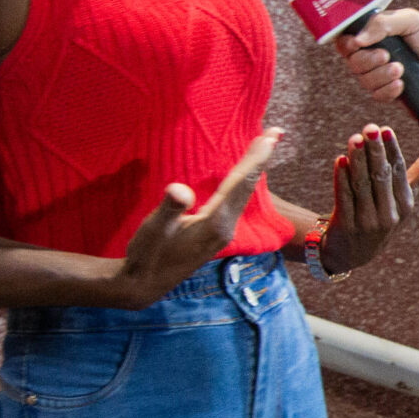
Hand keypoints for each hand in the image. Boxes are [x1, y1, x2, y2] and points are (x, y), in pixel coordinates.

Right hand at [115, 128, 280, 306]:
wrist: (143, 285)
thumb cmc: (146, 254)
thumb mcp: (153, 230)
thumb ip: (169, 209)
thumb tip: (180, 189)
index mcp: (215, 223)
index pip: (240, 184)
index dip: (254, 159)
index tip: (270, 137)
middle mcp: (225, 227)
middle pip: (247, 186)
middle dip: (260, 159)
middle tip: (276, 132)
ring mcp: (222, 232)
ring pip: (243, 193)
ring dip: (253, 169)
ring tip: (263, 147)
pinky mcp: (215, 233)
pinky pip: (235, 200)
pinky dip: (241, 182)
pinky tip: (240, 177)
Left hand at [317, 125, 418, 273]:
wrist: (354, 252)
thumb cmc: (382, 215)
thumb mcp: (404, 199)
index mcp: (406, 205)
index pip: (400, 172)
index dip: (392, 150)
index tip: (385, 129)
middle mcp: (390, 214)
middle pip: (382, 176)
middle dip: (375, 151)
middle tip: (369, 128)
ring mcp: (368, 222)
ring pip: (362, 185)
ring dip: (358, 160)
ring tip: (354, 138)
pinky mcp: (347, 226)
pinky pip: (344, 198)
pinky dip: (341, 178)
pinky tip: (340, 160)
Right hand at [336, 7, 418, 106]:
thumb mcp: (411, 21)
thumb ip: (382, 23)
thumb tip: (357, 38)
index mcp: (375, 33)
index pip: (345, 39)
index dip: (347, 44)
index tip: (357, 45)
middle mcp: (374, 54)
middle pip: (352, 62)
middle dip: (368, 61)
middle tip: (388, 56)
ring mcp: (381, 75)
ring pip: (363, 80)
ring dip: (380, 76)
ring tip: (401, 69)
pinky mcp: (391, 92)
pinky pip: (377, 95)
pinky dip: (388, 90)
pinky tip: (402, 85)